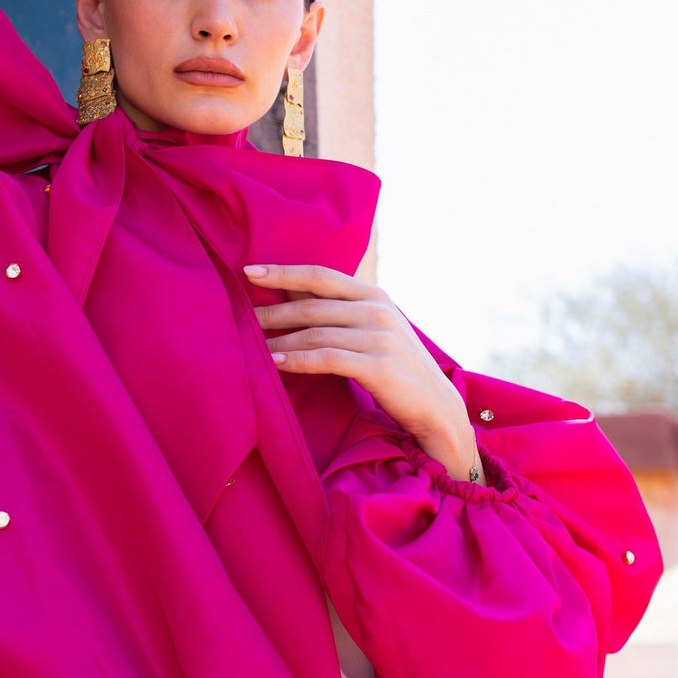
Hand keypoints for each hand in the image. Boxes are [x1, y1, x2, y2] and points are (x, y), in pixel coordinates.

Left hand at [246, 263, 478, 479]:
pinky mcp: (378, 365)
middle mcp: (378, 310)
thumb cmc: (397, 368)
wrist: (436, 406)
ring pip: (315, 333)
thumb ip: (339, 310)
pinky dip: (298, 359)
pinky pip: (327, 358)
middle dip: (272, 311)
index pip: (320, 276)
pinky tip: (275, 363)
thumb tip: (291, 290)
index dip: (283, 272)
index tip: (249, 271)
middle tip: (241, 318)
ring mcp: (380, 337)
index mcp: (375, 295)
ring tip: (250, 346)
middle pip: (312, 305)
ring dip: (278, 340)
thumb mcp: (374, 329)